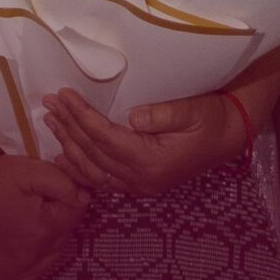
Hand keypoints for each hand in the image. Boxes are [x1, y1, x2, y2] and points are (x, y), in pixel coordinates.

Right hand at [0, 156, 87, 279]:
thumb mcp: (26, 169)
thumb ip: (63, 183)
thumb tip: (84, 197)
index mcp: (41, 233)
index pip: (74, 213)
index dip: (65, 194)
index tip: (48, 183)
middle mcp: (29, 262)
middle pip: (60, 237)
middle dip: (53, 217)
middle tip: (30, 198)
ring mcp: (9, 274)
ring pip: (45, 256)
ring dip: (41, 239)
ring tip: (19, 216)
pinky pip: (24, 271)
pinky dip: (25, 256)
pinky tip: (11, 238)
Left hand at [42, 89, 249, 196]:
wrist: (231, 136)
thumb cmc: (211, 119)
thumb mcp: (191, 110)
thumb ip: (161, 114)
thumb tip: (131, 117)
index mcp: (151, 161)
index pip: (104, 137)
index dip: (81, 116)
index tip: (63, 94)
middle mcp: (141, 179)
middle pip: (93, 154)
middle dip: (68, 127)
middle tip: (49, 103)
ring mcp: (139, 185)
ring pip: (93, 171)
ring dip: (69, 146)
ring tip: (51, 123)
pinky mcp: (140, 183)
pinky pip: (103, 180)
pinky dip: (81, 168)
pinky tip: (64, 157)